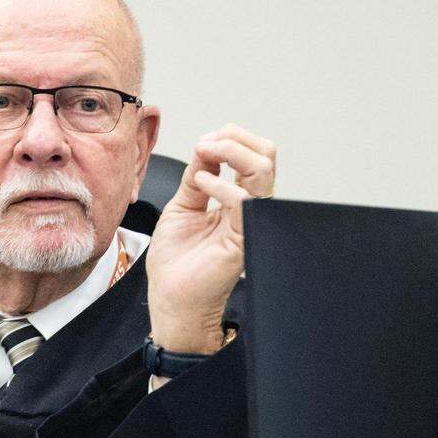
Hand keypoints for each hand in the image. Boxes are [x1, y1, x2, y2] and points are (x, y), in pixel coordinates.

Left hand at [146, 125, 275, 352]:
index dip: (230, 139)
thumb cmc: (176, 261)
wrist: (170, 299)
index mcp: (237, 199)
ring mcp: (247, 223)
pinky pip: (244, 200)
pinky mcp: (242, 239)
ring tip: (206, 155)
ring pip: (264, 171)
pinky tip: (200, 185)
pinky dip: (221, 183)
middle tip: (207, 145)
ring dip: (232, 151)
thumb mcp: (183, 205)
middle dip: (235, 138)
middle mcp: (247, 208)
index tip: (203, 144)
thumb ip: (197, 175)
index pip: (253, 155)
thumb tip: (207, 145)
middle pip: (267, 156)